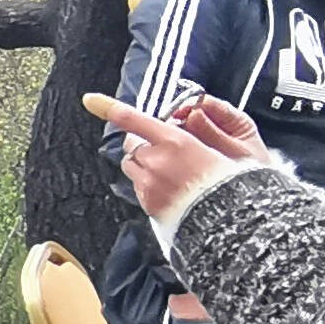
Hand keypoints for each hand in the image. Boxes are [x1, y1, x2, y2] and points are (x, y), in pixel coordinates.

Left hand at [84, 90, 270, 224]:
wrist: (231, 223)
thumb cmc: (234, 183)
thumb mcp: (226, 147)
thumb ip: (200, 129)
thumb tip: (185, 119)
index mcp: (176, 142)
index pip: (134, 119)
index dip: (110, 107)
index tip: (90, 100)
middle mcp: (156, 161)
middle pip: (133, 144)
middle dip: (143, 143)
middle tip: (165, 149)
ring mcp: (149, 184)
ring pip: (133, 166)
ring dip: (144, 164)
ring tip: (171, 172)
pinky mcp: (148, 204)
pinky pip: (140, 187)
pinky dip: (149, 184)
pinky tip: (172, 189)